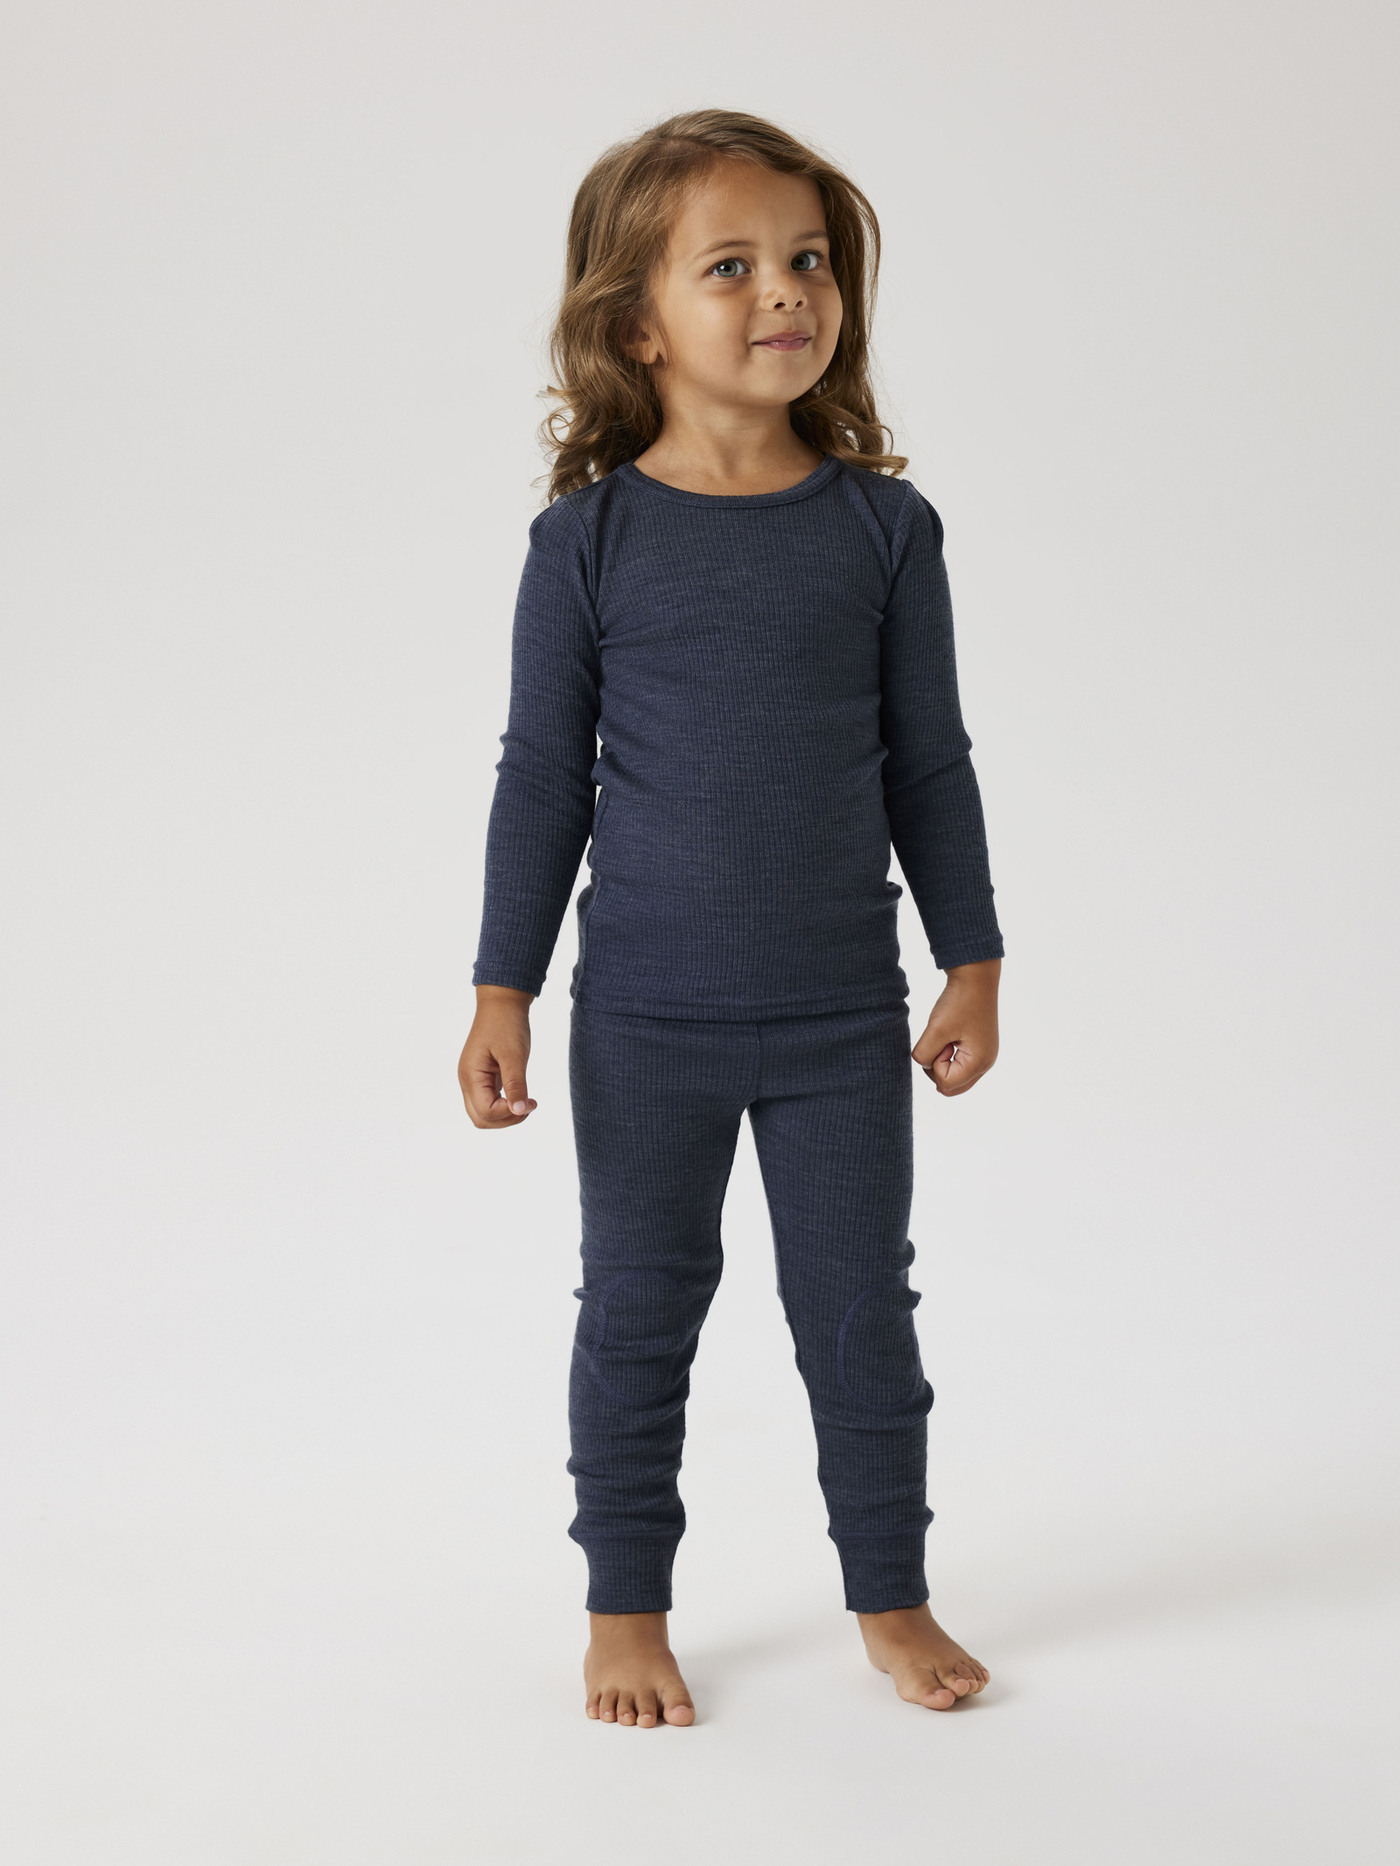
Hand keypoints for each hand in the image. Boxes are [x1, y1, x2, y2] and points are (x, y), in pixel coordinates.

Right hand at [458, 985, 538, 1127]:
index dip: (509, 1113)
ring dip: (506, 1115)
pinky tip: (520, 1095)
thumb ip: (516, 1084)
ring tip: (526, 1101)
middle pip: (480, 1119)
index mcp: (471, 1075)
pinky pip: (489, 1101)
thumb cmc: (507, 1024)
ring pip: (484, 1113)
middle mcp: (467, 1081)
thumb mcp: (514, 1055)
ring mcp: (473, 1080)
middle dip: (506, 1119)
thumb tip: (519, 1111)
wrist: (502, 1003)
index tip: (531, 1101)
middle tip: (528, 1105)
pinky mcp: (482, 1077)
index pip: (486, 1112)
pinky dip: (505, 1105)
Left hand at [912, 959, 999, 1096]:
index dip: (934, 1064)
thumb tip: (924, 1066)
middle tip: (940, 1042)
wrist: (975, 977)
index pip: (945, 1084)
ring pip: (954, 1078)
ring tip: (947, 1036)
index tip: (940, 1040)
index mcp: (979, 1062)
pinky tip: (950, 1035)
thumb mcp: (936, 1029)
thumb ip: (924, 1054)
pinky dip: (948, 1055)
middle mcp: (985, 1063)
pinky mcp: (979, 1048)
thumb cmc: (959, 1002)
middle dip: (937, 1069)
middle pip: (951, 1088)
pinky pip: (958, 1065)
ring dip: (942, 1061)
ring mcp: (984, 1056)